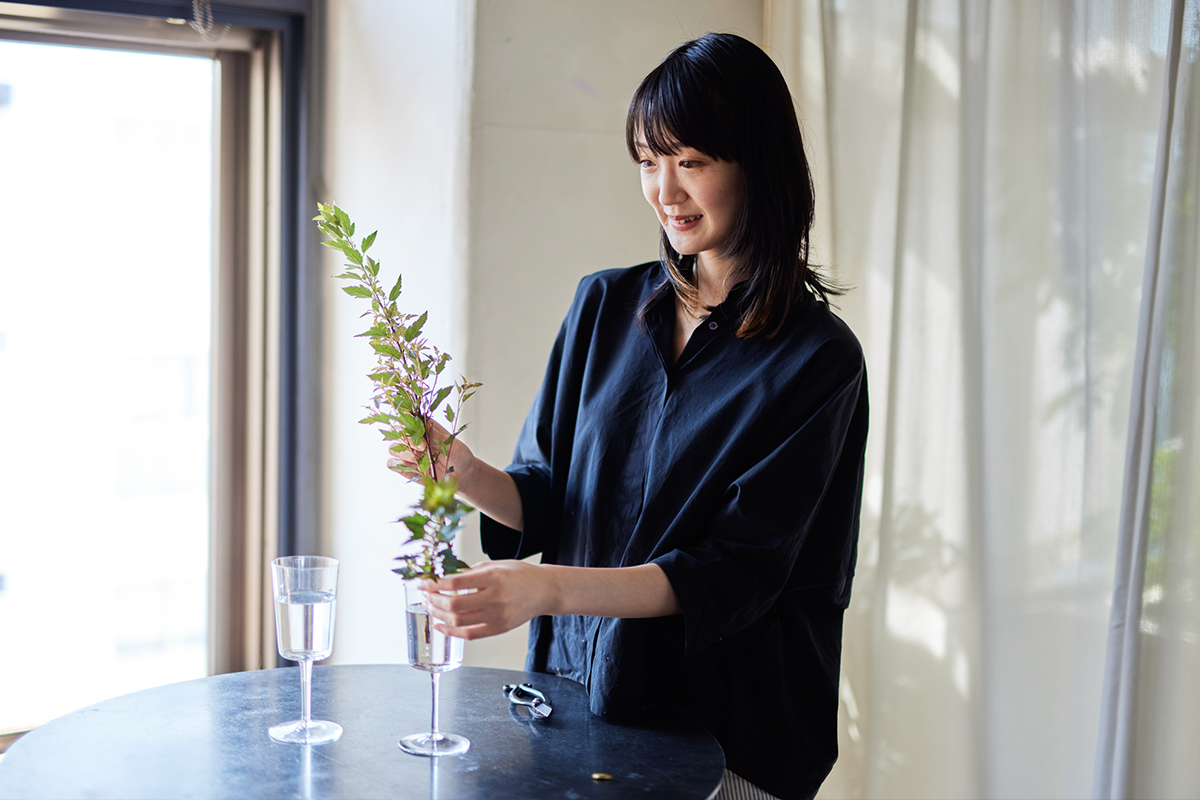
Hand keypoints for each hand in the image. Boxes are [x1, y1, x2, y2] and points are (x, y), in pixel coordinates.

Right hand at [386, 416, 476, 485]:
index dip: (410, 426)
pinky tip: (416, 470)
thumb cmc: (460, 456)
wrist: (464, 476)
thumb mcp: (454, 445)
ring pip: (392, 448)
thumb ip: (438, 435)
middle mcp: (414, 439)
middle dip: (406, 441)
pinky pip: (393, 465)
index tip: (423, 439)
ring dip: (404, 454)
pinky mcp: (407, 468)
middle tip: (423, 449)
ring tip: (421, 462)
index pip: (408, 419)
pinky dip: (400, 467)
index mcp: (425, 428)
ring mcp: (410, 453)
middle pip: (396, 433)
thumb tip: (425, 422)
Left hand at [419, 561, 556, 640]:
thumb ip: (470, 573)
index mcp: (493, 578)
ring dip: (439, 615)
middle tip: (424, 595)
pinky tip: (440, 625)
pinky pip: (469, 635)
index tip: (423, 582)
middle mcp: (495, 598)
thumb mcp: (495, 565)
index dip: (434, 584)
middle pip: (453, 605)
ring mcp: (497, 616)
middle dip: (433, 600)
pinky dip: (451, 632)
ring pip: (458, 621)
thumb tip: (443, 578)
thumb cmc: (521, 575)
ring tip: (430, 607)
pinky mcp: (499, 629)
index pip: (455, 583)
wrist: (545, 590)